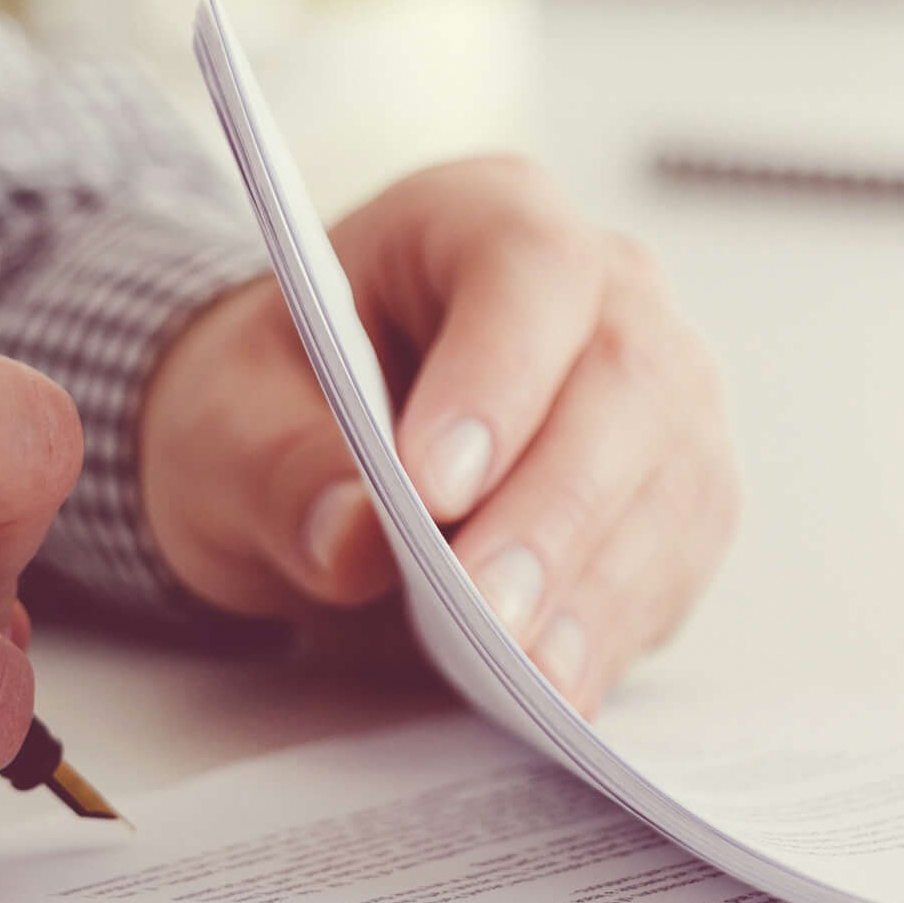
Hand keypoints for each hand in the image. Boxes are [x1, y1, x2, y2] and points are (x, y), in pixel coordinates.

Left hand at [143, 156, 740, 714]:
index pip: (528, 270)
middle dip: (556, 508)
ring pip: (673, 476)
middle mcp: (604, 289)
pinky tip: (562, 684)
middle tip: (487, 613)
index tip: (433, 486)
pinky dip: (619, 626)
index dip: (499, 374)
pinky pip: (679, 557)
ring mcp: (659, 390)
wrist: (310, 450)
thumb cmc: (273, 404)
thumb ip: (276, 469)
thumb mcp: (224, 426)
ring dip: (600, 585)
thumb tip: (354, 540)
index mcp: (481, 217)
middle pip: (628, 379)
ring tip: (528, 675)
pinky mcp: (675, 490)